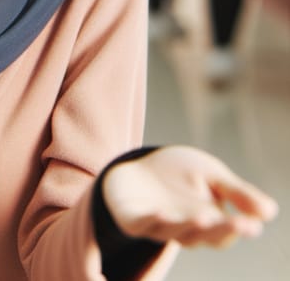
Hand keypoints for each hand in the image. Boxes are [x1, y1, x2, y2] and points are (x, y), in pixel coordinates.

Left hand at [103, 146, 277, 247]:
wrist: (136, 168)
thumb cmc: (178, 174)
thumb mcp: (210, 175)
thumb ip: (237, 192)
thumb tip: (271, 211)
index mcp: (207, 221)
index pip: (224, 231)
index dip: (238, 228)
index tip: (252, 224)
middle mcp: (183, 228)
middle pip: (203, 235)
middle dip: (220, 229)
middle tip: (238, 224)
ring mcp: (156, 225)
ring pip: (174, 231)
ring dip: (188, 226)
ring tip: (203, 217)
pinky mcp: (132, 219)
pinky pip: (141, 223)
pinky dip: (150, 219)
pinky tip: (160, 211)